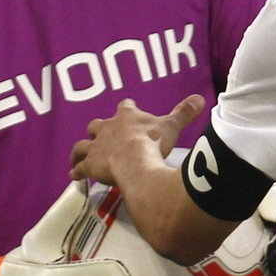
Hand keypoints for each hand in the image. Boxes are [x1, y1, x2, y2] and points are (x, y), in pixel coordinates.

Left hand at [70, 95, 204, 184]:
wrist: (134, 161)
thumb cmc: (152, 142)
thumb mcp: (171, 126)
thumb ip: (184, 113)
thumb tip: (201, 98)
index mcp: (127, 117)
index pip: (125, 107)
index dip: (126, 109)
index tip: (127, 108)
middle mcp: (107, 128)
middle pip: (96, 125)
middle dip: (98, 130)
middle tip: (100, 136)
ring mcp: (96, 146)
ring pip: (82, 146)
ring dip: (80, 151)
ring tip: (78, 158)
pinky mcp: (90, 164)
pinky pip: (80, 167)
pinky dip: (76, 171)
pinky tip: (74, 176)